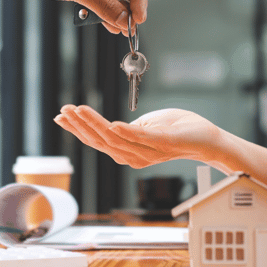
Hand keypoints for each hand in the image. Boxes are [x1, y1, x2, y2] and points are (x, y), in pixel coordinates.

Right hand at [54, 105, 222, 168]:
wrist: (206, 138)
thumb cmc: (177, 130)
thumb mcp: (145, 125)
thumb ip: (127, 128)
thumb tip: (109, 123)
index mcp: (127, 150)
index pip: (96, 140)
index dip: (77, 129)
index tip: (60, 116)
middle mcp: (134, 156)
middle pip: (100, 142)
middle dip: (79, 125)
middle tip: (64, 110)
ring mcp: (148, 152)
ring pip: (114, 140)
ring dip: (95, 125)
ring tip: (79, 110)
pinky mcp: (163, 144)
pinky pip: (140, 139)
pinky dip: (125, 132)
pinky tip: (112, 124)